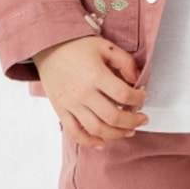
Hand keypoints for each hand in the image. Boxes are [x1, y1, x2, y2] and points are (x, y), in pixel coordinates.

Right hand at [33, 36, 148, 146]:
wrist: (47, 47)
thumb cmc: (77, 46)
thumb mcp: (105, 46)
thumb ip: (125, 61)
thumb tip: (136, 80)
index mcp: (95, 75)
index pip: (124, 95)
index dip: (138, 98)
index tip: (142, 96)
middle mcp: (83, 93)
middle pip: (113, 117)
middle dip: (133, 122)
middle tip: (142, 119)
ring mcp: (70, 104)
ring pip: (97, 129)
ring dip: (117, 134)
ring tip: (129, 131)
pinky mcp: (61, 111)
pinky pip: (75, 133)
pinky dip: (89, 141)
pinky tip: (102, 142)